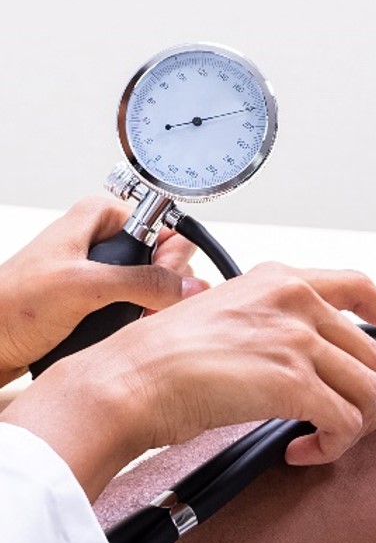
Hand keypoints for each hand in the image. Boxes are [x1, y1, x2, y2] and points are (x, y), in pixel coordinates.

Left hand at [0, 195, 206, 375]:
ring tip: (136, 321)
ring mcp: (99, 268)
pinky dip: (138, 315)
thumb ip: (142, 282)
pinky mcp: (95, 295)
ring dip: (153, 304)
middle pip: (165, 255)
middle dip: (164, 285)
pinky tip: (127, 328)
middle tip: (146, 306)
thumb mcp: (83, 287)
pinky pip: (136, 301)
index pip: (166, 225)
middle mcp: (101, 237)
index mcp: (99, 215)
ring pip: (154, 282)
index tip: (162, 283)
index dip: (170, 257)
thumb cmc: (11, 306)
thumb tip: (191, 287)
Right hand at [1, 264, 375, 498]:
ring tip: (316, 440)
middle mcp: (294, 301)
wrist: (122, 384)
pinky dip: (334, 444)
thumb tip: (308, 349)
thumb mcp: (224, 315)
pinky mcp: (291, 381)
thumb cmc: (156, 361)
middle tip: (331, 421)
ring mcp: (296, 338)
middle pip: (370, 351)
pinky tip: (304, 450)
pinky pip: (346, 420)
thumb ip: (271, 322)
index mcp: (278, 280)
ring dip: (349, 427)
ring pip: (368, 389)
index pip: (358, 285)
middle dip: (359, 395)